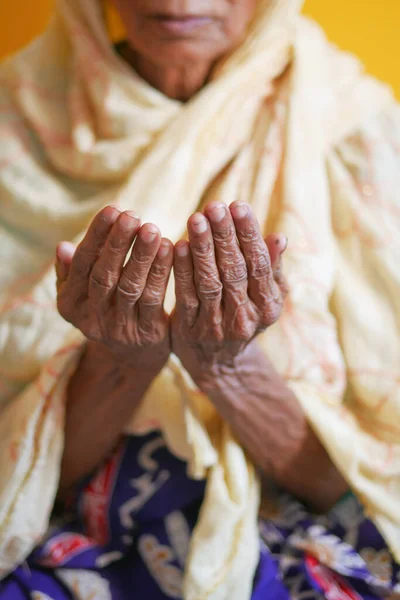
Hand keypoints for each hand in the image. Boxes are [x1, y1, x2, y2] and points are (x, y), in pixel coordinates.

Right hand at [56, 206, 172, 372]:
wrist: (132, 356)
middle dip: (118, 243)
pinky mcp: (147, 333)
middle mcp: (92, 318)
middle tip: (132, 215)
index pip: (83, 264)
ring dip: (142, 256)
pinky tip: (170, 249)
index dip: (97, 236)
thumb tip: (62, 246)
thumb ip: (71, 272)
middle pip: (105, 276)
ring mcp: (120, 328)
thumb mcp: (82, 296)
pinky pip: (155, 299)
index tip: (112, 209)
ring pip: (131, 287)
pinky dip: (161, 272)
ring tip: (152, 229)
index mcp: (71, 303)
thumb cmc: (106, 310)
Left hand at [171, 201, 287, 383]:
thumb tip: (280, 237)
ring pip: (210, 282)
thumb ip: (272, 269)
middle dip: (224, 236)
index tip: (239, 205)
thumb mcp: (266, 299)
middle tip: (214, 205)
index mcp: (268, 306)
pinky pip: (186, 296)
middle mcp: (246, 318)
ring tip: (196, 218)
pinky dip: (183, 270)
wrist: (220, 364)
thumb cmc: (245, 318)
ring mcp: (217, 326)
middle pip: (235, 270)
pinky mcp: (190, 330)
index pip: (260, 264)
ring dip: (202, 249)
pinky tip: (177, 245)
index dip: (249, 234)